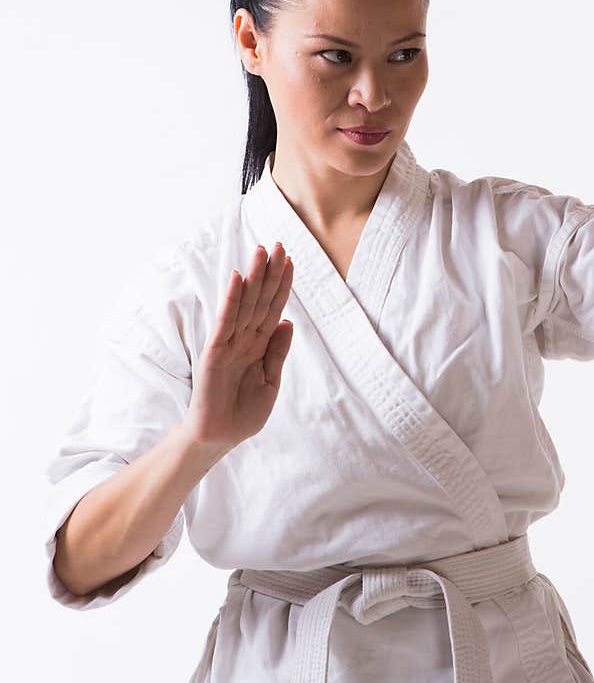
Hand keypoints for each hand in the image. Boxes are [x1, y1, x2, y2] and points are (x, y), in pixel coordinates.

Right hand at [183, 242, 294, 452]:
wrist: (219, 438)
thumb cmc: (242, 413)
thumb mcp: (271, 382)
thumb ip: (277, 353)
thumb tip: (287, 322)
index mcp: (258, 346)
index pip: (272, 309)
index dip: (282, 286)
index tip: (290, 261)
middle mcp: (244, 339)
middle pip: (260, 299)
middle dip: (269, 272)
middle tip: (278, 243)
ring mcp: (228, 343)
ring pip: (244, 304)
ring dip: (253, 277)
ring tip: (260, 251)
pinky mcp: (214, 352)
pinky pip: (225, 322)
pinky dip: (231, 300)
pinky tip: (237, 279)